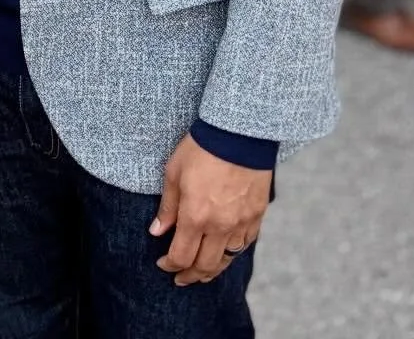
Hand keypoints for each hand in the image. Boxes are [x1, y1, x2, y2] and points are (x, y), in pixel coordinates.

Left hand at [151, 134, 270, 286]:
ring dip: (212, 270)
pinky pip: (244, 245)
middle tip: (180, 278)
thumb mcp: (174, 172)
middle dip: (190, 276)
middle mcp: (219, 227)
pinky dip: (232, 253)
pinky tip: (224, 252)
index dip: (170, 265)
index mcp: (195, 217)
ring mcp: (240, 224)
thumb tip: (157, 231)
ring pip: (227, 260)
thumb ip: (168, 207)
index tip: (163, 264)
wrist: (239, 134)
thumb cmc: (201, 149)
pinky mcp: (256, 217)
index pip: (181, 256)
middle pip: (205, 266)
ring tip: (202, 272)